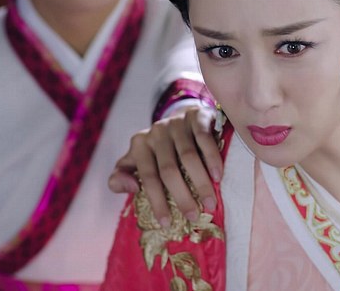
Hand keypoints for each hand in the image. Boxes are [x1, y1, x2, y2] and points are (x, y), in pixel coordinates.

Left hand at [107, 105, 222, 226]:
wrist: (182, 118)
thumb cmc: (159, 149)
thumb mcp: (135, 161)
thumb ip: (121, 177)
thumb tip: (131, 188)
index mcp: (139, 145)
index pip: (148, 177)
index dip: (157, 201)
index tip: (167, 223)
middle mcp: (156, 132)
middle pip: (169, 169)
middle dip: (182, 196)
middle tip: (194, 217)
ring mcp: (177, 123)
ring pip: (188, 157)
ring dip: (200, 183)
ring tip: (210, 203)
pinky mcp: (196, 116)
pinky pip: (204, 139)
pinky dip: (211, 159)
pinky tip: (218, 176)